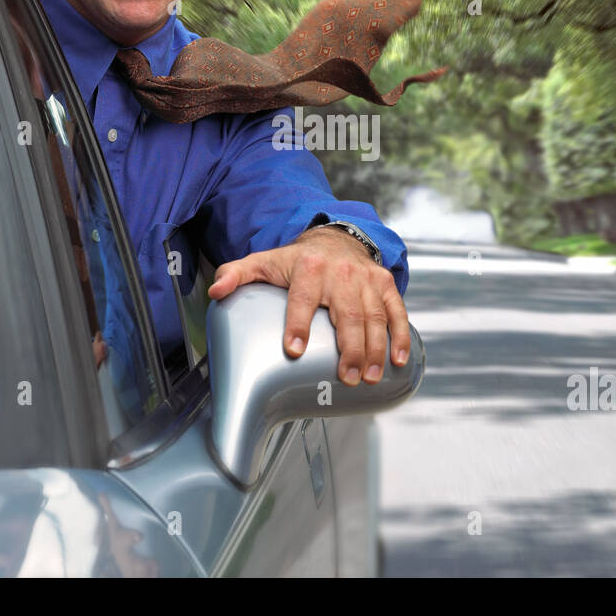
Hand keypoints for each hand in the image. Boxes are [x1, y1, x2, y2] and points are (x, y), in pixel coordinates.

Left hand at [207, 226, 409, 385]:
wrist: (336, 238)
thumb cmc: (297, 260)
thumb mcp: (264, 262)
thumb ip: (236, 275)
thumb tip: (215, 292)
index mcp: (308, 267)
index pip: (303, 297)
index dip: (298, 323)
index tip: (295, 350)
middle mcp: (341, 272)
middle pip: (347, 313)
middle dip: (349, 348)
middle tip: (347, 378)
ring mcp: (366, 278)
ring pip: (374, 316)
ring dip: (375, 349)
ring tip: (369, 377)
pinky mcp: (384, 283)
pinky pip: (396, 310)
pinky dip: (400, 336)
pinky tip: (398, 360)